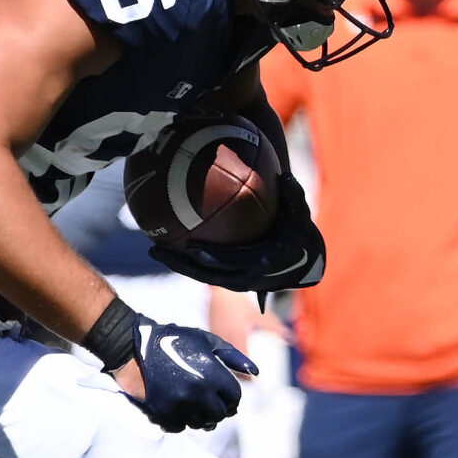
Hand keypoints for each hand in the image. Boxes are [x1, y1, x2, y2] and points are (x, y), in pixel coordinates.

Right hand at [107, 316, 256, 431]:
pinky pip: (181, 427)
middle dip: (220, 408)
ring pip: (202, 423)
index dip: (233, 397)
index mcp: (212, 374)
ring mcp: (179, 405)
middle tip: (214, 402)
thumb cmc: (173, 340)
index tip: (227, 394)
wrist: (133, 348)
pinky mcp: (162, 413)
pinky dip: (183, 421)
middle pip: (220, 414)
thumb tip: (255, 373)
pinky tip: (181, 409)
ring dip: (203, 417)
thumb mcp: (206, 340)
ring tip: (198, 406)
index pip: (235, 397)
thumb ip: (233, 356)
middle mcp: (198, 393)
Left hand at [148, 173, 325, 292]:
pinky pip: (204, 271)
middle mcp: (246, 277)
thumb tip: (284, 175)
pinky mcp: (229, 279)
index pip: (231, 262)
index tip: (189, 247)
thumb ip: (293, 198)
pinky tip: (167, 246)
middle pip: (207, 274)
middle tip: (157, 249)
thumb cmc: (300, 234)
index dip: (209, 257)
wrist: (302, 263)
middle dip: (181, 264)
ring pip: (202, 276)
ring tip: (154, 249)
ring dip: (177, 265)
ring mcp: (236, 281)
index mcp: (262, 263)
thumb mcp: (301, 216)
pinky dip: (186, 262)